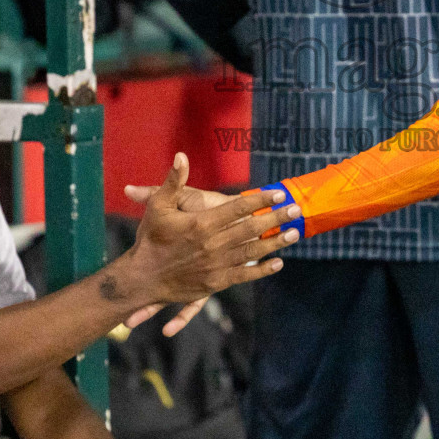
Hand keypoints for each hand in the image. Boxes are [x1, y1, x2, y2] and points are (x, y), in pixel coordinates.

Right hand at [113, 155, 297, 330]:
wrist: (142, 278)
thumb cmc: (150, 239)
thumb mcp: (158, 206)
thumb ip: (173, 181)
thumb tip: (181, 156)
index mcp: (202, 223)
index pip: (238, 208)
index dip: (260, 199)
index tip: (278, 193)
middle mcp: (213, 244)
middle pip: (251, 229)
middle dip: (276, 218)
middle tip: (296, 210)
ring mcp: (216, 265)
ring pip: (252, 251)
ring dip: (275, 242)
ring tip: (294, 233)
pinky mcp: (216, 282)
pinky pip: (244, 275)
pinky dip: (262, 269)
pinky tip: (277, 263)